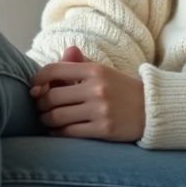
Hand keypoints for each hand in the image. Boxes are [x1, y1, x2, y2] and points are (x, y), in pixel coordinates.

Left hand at [29, 45, 145, 141]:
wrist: (152, 109)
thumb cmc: (122, 89)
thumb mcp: (104, 71)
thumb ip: (81, 63)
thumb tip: (64, 52)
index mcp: (95, 70)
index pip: (55, 70)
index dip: (37, 79)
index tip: (33, 88)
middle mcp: (97, 88)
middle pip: (52, 97)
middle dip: (40, 104)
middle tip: (40, 107)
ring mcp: (100, 110)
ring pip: (57, 117)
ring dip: (46, 120)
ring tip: (47, 120)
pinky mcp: (104, 129)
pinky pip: (70, 132)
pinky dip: (57, 133)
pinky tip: (57, 131)